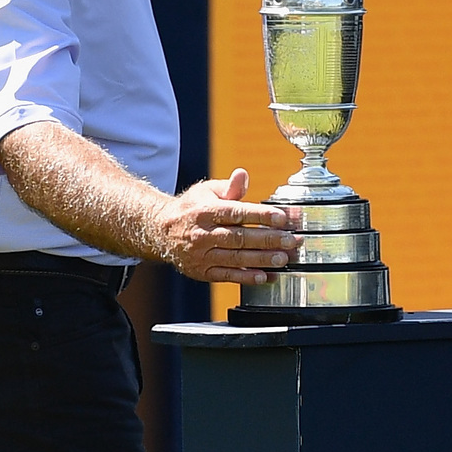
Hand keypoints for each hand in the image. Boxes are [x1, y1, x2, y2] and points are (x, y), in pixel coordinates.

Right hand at [155, 167, 301, 284]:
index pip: (236, 212)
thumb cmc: (191, 209)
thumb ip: (229, 187)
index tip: (281, 217)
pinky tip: (265, 276)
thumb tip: (243, 174)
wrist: (160, 232)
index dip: (260, 215)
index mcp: (206, 211)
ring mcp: (202, 255)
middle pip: (239, 238)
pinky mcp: (202, 272)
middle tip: (291, 240)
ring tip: (284, 259)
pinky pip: (227, 275)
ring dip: (262, 260)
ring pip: (236, 258)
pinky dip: (247, 277)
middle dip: (269, 239)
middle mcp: (202, 234)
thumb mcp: (206, 192)